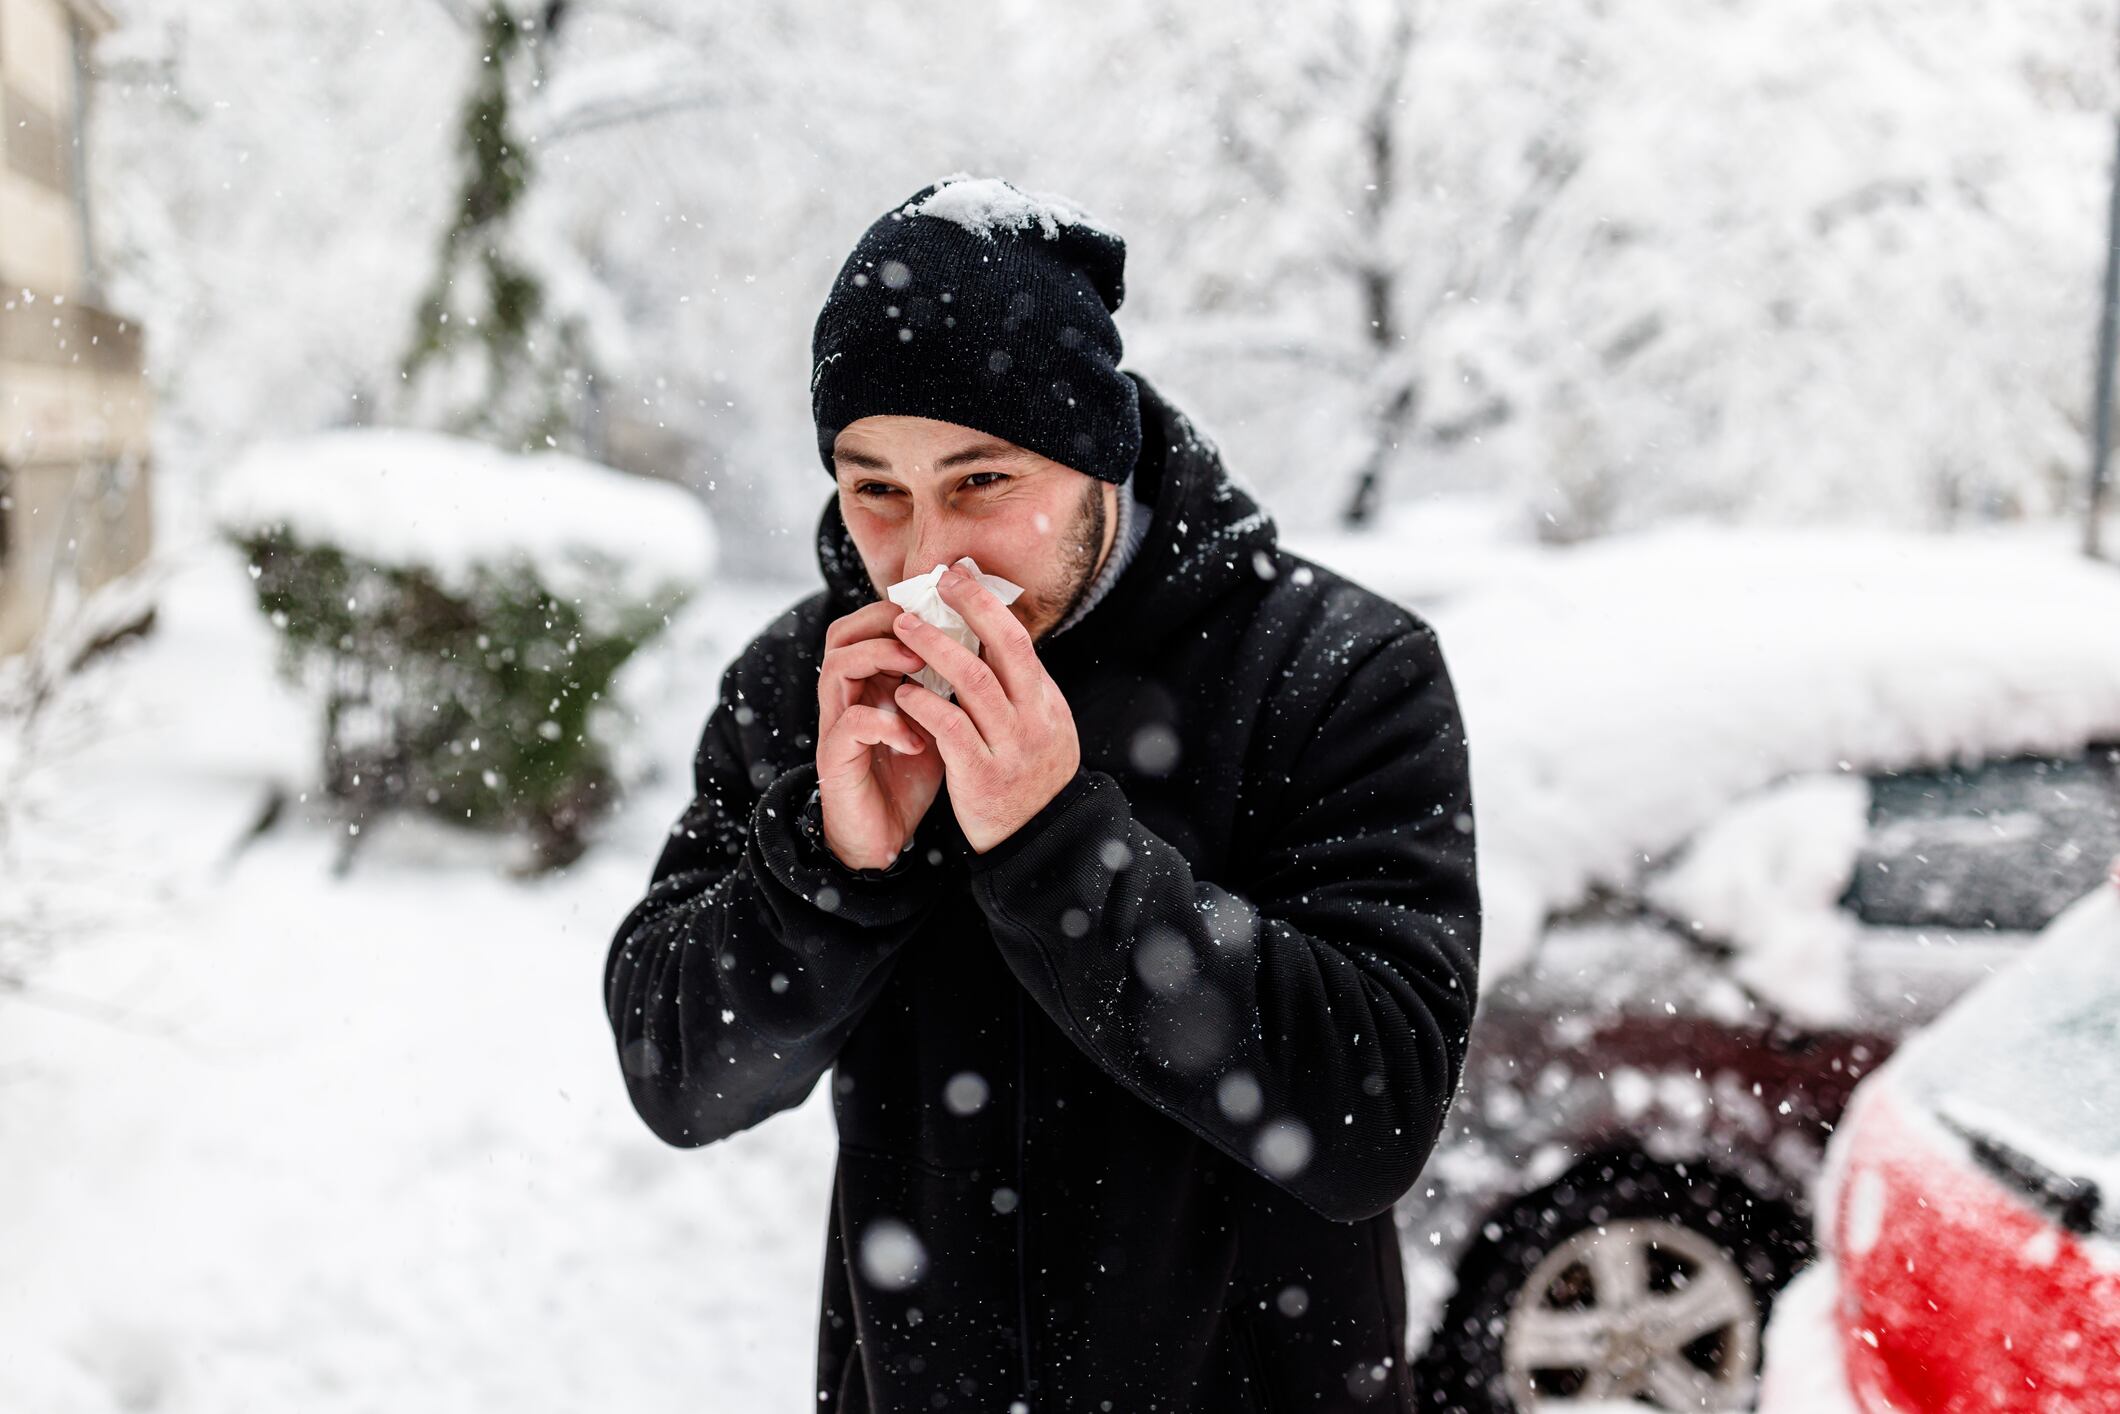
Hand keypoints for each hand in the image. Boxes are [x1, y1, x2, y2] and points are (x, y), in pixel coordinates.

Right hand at [816, 598, 943, 869]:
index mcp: (870, 681)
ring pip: (838, 666)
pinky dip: (887, 724)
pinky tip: (917, 740)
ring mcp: (837, 725)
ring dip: (880, 659)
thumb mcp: (936, 721)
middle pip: (843, 634)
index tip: (943, 608)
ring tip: (917, 667)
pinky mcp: (835, 758)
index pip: (869, 624)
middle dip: (885, 622)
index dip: (902, 608)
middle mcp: (846, 696)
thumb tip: (990, 646)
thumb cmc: (910, 774)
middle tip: (924, 627)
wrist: (882, 838)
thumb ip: (947, 685)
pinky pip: (852, 723)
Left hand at [889, 561, 1081, 853]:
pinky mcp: (984, 777)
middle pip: (1004, 648)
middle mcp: (1035, 719)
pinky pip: (951, 730)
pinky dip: (925, 704)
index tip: (959, 574)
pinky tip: (903, 691)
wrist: (1040, 843)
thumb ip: (1016, 689)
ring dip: (936, 649)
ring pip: (974, 683)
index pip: (1018, 640)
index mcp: (1046, 702)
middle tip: (934, 582)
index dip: (987, 603)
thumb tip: (986, 637)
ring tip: (904, 628)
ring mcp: (1012, 747)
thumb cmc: (1027, 778)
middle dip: (968, 608)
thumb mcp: (1038, 728)